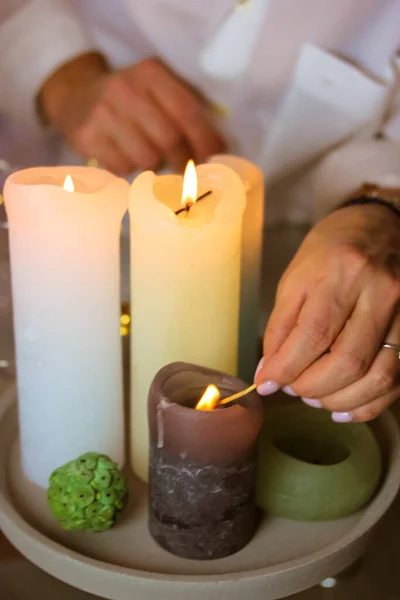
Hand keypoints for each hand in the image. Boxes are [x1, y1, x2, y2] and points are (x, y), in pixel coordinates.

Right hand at [39, 54, 224, 174]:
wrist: (75, 96)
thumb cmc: (130, 100)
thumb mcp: (155, 90)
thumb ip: (185, 111)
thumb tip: (219, 150)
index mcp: (150, 73)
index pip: (186, 112)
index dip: (205, 140)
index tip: (216, 159)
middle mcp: (125, 89)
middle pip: (168, 139)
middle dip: (183, 160)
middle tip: (188, 171)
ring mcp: (103, 113)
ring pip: (146, 158)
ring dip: (154, 165)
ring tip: (149, 156)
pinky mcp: (86, 136)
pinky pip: (123, 167)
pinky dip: (129, 168)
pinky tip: (125, 156)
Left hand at [255, 204, 399, 421]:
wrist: (379, 225)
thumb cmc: (330, 251)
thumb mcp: (296, 278)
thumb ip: (281, 327)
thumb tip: (268, 373)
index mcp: (342, 272)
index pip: (313, 335)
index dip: (286, 368)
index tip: (265, 384)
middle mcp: (381, 291)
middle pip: (348, 361)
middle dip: (312, 387)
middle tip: (292, 389)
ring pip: (378, 376)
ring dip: (340, 399)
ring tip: (315, 399)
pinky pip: (398, 380)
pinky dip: (369, 403)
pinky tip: (344, 407)